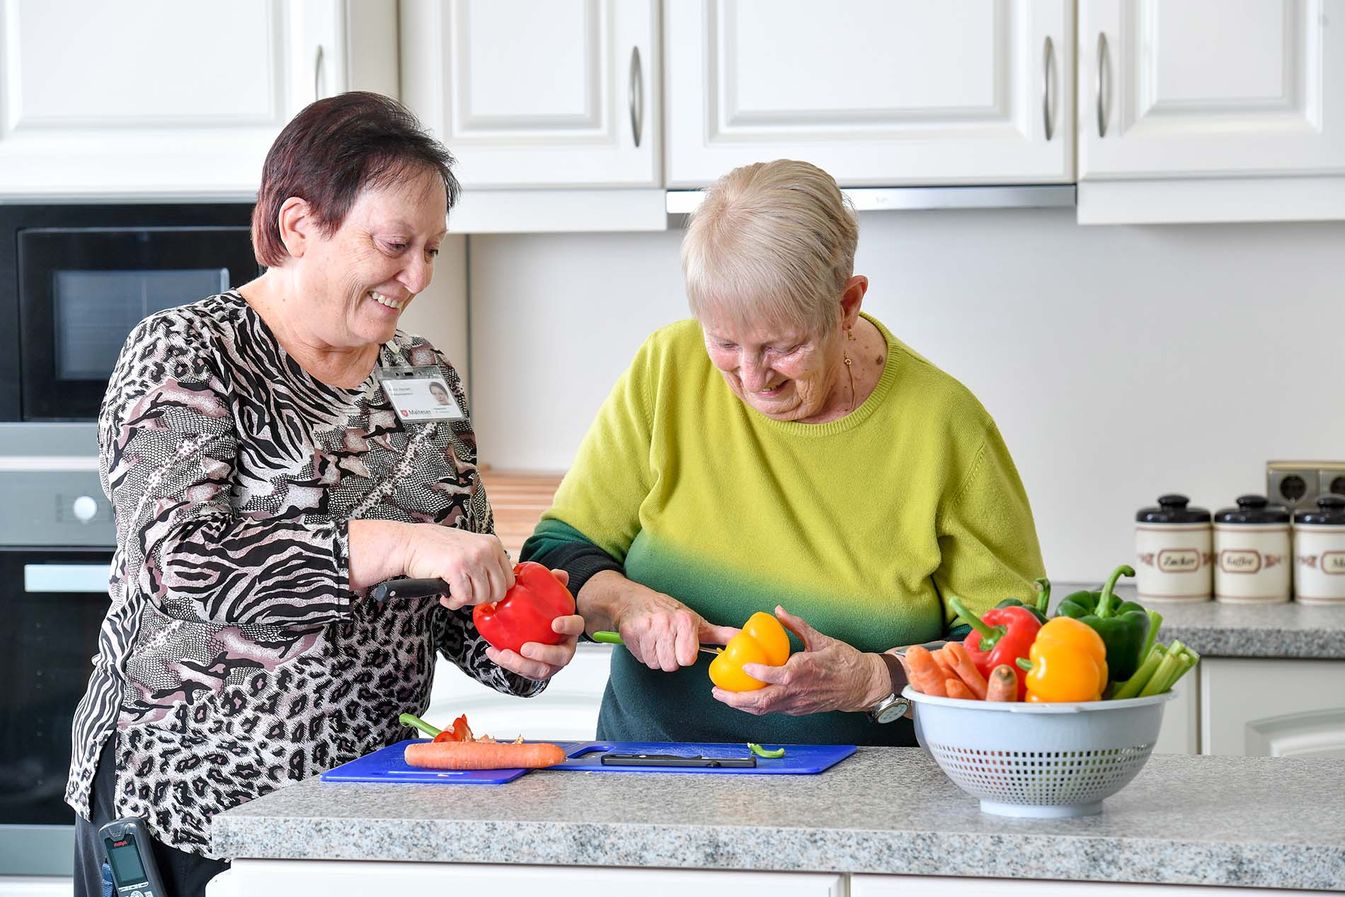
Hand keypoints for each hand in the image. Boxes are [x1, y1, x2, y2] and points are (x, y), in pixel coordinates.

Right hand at [400, 524, 513, 609]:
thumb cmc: (437, 549)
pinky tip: (445, 594)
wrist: (409, 543)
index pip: (509, 580)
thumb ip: (487, 563)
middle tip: (464, 593)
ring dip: (465, 600)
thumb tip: (501, 588)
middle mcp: (485, 549)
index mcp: (493, 543)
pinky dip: (453, 602)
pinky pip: (463, 598)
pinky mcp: (455, 569)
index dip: (493, 591)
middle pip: (498, 592)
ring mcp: (471, 558)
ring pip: (481, 597)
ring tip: (452, 591)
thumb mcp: (470, 548)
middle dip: (480, 598)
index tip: (479, 591)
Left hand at [486, 570, 584, 679]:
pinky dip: (506, 662)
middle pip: (560, 657)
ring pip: (540, 671)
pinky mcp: (533, 671)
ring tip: (505, 655)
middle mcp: (563, 649)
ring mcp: (549, 663)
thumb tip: (558, 574)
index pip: (577, 627)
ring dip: (522, 665)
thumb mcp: (550, 598)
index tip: (555, 623)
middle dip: (544, 654)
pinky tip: (492, 651)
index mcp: (570, 630)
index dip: (568, 626)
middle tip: (526, 648)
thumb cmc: (546, 615)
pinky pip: (521, 671)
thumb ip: (553, 584)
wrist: (537, 631)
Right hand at [611, 587, 737, 671]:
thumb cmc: (668, 612)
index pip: (687, 659)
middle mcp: (666, 622)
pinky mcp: (631, 633)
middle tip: (667, 643)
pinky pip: (641, 658)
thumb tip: (742, 639)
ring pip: (655, 663)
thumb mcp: (696, 621)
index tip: (682, 646)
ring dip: (655, 656)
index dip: (685, 656)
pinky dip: (642, 652)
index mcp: (685, 621)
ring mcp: (646, 627)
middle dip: (669, 658)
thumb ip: (720, 634)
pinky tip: (645, 640)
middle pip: (670, 665)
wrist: (635, 600)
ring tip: (656, 641)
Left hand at [712, 606, 883, 715]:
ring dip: (742, 706)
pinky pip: (772, 710)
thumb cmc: (845, 662)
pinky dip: (755, 707)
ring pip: (765, 710)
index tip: (743, 666)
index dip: (758, 673)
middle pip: (763, 701)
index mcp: (804, 671)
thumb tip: (778, 611)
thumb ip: (797, 626)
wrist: (862, 685)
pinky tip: (743, 699)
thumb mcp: (822, 639)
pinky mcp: (798, 709)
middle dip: (737, 699)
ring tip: (724, 697)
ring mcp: (797, 703)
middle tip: (718, 692)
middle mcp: (798, 691)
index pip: (777, 676)